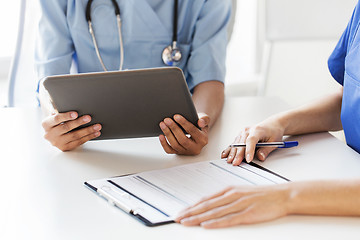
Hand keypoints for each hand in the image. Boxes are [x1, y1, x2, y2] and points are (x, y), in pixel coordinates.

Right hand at [42, 111, 101, 150]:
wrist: (53, 134)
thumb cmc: (57, 121)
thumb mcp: (56, 115)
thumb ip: (61, 111)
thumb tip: (75, 106)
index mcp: (46, 124)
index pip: (56, 119)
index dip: (66, 116)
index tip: (76, 113)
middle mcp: (49, 134)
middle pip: (66, 127)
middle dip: (79, 122)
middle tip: (89, 118)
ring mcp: (57, 143)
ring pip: (74, 136)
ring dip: (87, 131)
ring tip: (97, 126)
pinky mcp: (65, 148)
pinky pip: (78, 142)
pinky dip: (88, 137)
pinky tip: (95, 133)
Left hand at [159, 113, 208, 154]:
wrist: (197, 132)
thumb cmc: (199, 125)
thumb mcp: (205, 120)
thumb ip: (205, 119)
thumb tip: (200, 122)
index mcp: (202, 140)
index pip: (192, 131)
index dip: (184, 123)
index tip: (176, 116)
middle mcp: (195, 148)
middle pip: (183, 140)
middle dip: (174, 129)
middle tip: (167, 120)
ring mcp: (186, 152)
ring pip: (175, 145)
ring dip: (167, 134)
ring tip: (162, 124)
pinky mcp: (178, 153)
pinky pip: (169, 150)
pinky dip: (164, 143)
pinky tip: (160, 135)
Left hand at [175, 185, 289, 227]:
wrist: (282, 195)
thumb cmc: (262, 195)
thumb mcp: (241, 192)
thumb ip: (227, 198)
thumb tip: (212, 204)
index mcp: (229, 190)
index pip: (206, 199)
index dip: (192, 206)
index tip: (182, 212)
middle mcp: (231, 196)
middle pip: (206, 205)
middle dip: (190, 212)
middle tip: (177, 218)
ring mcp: (239, 204)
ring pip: (214, 212)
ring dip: (198, 218)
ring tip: (186, 222)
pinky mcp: (247, 214)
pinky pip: (229, 219)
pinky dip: (216, 222)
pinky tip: (207, 225)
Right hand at [222, 117, 284, 164]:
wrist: (272, 124)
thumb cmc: (274, 132)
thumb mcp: (275, 142)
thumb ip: (266, 150)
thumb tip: (260, 157)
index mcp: (257, 130)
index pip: (251, 140)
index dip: (249, 150)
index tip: (248, 159)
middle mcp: (248, 130)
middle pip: (241, 143)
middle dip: (238, 154)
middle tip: (236, 163)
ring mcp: (243, 132)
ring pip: (236, 143)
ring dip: (232, 153)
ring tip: (229, 161)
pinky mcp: (240, 135)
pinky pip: (234, 143)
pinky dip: (229, 149)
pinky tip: (225, 155)